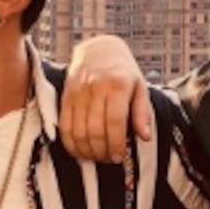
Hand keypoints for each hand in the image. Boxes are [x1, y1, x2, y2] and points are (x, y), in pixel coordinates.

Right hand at [60, 35, 151, 162]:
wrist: (97, 49)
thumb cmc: (122, 71)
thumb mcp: (140, 86)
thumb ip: (142, 112)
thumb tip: (145, 136)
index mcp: (117, 84)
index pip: (115, 121)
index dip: (117, 143)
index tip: (120, 156)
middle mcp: (95, 87)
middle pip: (95, 130)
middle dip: (102, 151)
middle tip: (109, 159)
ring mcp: (77, 93)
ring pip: (77, 131)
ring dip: (87, 150)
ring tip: (97, 156)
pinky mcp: (65, 97)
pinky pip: (64, 126)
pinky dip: (70, 144)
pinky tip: (80, 151)